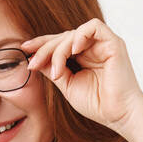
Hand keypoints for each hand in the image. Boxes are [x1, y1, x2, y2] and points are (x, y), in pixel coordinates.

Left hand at [21, 18, 142, 135]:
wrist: (118, 115)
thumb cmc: (97, 104)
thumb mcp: (67, 85)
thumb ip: (52, 69)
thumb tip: (35, 59)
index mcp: (82, 57)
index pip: (59, 44)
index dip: (41, 45)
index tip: (24, 50)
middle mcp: (93, 48)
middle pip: (63, 37)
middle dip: (45, 48)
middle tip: (33, 63)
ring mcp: (103, 44)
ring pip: (74, 33)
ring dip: (60, 49)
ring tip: (56, 71)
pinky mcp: (113, 43)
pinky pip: (94, 26)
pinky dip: (80, 35)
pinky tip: (72, 50)